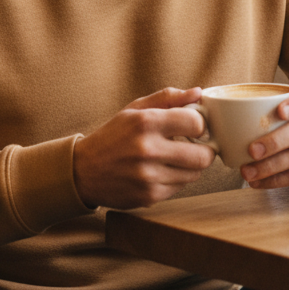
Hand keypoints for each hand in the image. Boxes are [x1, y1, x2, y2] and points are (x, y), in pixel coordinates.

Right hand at [72, 87, 214, 209]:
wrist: (83, 171)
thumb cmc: (112, 136)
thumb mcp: (134, 109)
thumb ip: (168, 98)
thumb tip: (197, 92)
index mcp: (145, 122)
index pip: (196, 123)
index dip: (201, 124)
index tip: (196, 126)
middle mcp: (148, 150)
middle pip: (203, 156)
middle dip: (205, 150)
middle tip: (197, 146)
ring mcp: (148, 176)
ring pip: (194, 174)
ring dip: (191, 166)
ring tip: (176, 158)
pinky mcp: (149, 196)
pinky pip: (179, 188)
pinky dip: (176, 179)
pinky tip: (162, 170)